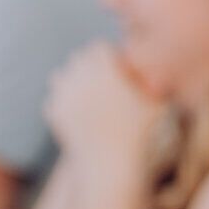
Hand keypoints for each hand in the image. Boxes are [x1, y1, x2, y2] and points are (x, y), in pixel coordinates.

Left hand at [44, 43, 161, 172]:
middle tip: (97, 77)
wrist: (110, 161)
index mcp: (103, 66)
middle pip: (77, 58)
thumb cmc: (139, 132)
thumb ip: (152, 79)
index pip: (99, 47)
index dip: (108, 56)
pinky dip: (61, 105)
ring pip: (59, 76)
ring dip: (70, 82)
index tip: (113, 66)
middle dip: (87, 66)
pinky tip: (73, 114)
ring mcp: (62, 92)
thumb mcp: (156, 102)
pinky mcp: (52, 111)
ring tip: (83, 93)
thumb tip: (148, 64)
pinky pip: (53, 100)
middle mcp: (79, 75)